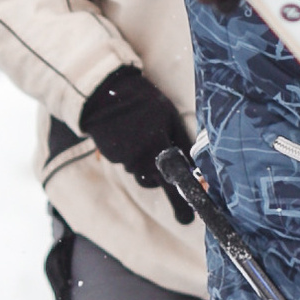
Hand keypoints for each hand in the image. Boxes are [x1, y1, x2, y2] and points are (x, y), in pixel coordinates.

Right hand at [80, 63, 189, 189]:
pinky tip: (126, 132)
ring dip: (141, 160)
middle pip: (151, 180)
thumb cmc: (144, 101)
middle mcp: (138, 161)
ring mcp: (121, 159)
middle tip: (157, 150)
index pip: (169, 182)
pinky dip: (127, 152)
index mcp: (157, 151)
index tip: (183, 207)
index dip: (176, 194)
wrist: (105, 92)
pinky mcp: (108, 155)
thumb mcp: (171, 116)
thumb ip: (183, 143)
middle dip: (157, 171)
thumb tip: (194, 165)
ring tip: (140, 133)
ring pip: (136, 169)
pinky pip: (123, 160)